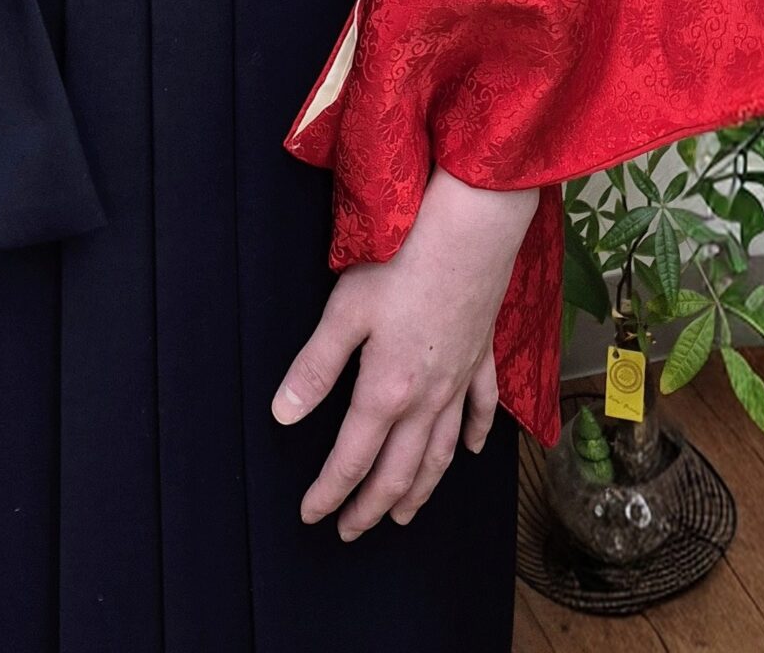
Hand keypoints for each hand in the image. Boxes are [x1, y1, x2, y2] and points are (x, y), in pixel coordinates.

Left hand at [271, 163, 538, 539]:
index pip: (352, 458)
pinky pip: (481, 409)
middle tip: (350, 531)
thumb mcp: (345, 310)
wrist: (470, 233)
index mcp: (386, 390)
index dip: (329, 492)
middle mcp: (427, 399)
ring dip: (420, 490)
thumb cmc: (403, 262)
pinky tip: (470, 451)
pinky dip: (474, 435)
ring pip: (440, 453)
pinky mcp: (481, 357)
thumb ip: (315, 368)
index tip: (311, 515)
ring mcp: (459, 381)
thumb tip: (282, 415)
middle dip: (371, 506)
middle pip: (399, 471)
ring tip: (402, 515)